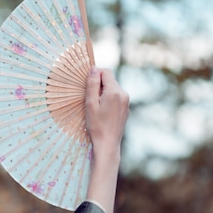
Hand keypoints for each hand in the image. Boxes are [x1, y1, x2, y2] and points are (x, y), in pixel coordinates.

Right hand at [84, 67, 129, 212]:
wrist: (108, 144)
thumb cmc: (97, 126)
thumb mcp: (90, 104)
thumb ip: (92, 85)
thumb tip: (93, 69)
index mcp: (114, 92)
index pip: (106, 72)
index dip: (95, 74)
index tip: (86, 82)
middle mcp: (123, 94)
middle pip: (109, 80)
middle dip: (98, 84)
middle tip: (88, 97)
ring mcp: (126, 101)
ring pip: (112, 88)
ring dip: (102, 92)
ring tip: (94, 106)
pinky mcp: (125, 107)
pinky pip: (115, 97)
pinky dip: (107, 99)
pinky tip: (101, 111)